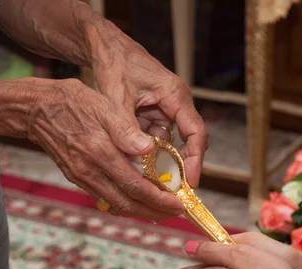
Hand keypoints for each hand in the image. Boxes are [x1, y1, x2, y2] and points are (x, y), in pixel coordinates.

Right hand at [28, 78, 183, 219]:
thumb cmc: (72, 103)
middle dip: (154, 212)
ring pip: (116, 205)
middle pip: (127, 204)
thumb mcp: (102, 107)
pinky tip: (138, 199)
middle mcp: (90, 171)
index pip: (135, 186)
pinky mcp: (77, 178)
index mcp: (100, 153)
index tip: (178, 203)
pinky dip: (125, 203)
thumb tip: (147, 149)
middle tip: (176, 212)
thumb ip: (125, 130)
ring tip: (162, 209)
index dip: (159, 199)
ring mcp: (82, 177)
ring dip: (141, 211)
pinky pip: (105, 198)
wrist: (36, 110)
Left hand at [91, 24, 207, 186]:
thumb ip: (128, 127)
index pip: (196, 133)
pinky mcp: (156, 111)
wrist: (105, 46)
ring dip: (161, 157)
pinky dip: (149, 148)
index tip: (191, 181)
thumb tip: (141, 155)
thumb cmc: (115, 63)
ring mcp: (167, 107)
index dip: (196, 159)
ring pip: (171, 140)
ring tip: (150, 179)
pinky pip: (158, 135)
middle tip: (172, 189)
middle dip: (181, 164)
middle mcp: (176, 102)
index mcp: (175, 96)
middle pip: (189, 140)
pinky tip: (137, 161)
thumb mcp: (118, 98)